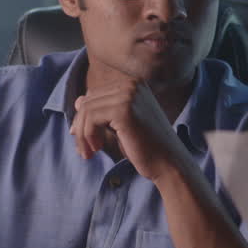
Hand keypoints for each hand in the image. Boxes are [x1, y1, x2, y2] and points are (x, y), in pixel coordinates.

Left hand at [70, 75, 188, 182]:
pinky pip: (90, 118)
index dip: (85, 119)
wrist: (168, 164)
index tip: (86, 140)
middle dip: (81, 127)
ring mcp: (128, 95)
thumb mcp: (120, 125)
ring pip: (86, 110)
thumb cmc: (146, 147)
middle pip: (89, 101)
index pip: (95, 95)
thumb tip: (78, 100)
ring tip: (89, 152)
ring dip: (83, 134)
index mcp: (134, 84)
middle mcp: (132, 84)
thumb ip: (102, 111)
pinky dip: (87, 136)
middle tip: (85, 149)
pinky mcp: (124, 110)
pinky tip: (95, 149)